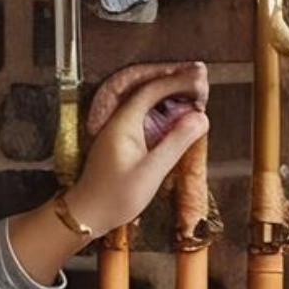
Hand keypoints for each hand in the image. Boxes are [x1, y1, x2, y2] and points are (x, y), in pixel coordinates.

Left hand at [72, 60, 208, 231]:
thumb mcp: (151, 172)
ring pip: (145, 102)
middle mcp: (118, 122)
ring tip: (193, 87)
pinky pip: (144, 115)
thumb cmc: (116, 197)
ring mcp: (119, 131)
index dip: (176, 81)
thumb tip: (200, 117)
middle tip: (198, 73)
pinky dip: (162, 108)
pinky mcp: (122, 141)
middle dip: (172, 79)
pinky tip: (177, 112)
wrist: (88, 214)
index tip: (198, 77)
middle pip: (146, 90)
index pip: (151, 91)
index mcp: (123, 124)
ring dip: (168, 93)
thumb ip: (175, 143)